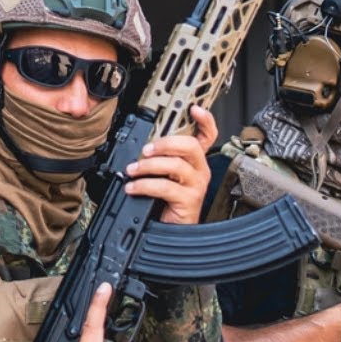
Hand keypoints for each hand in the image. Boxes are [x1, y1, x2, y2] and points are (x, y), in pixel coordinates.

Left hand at [124, 104, 217, 224]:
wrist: (172, 232)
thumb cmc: (167, 204)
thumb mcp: (164, 177)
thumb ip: (160, 160)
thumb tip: (142, 146)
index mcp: (195, 162)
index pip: (207, 136)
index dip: (205, 120)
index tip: (194, 109)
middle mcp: (200, 171)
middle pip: (191, 145)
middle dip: (165, 143)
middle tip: (146, 150)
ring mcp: (196, 185)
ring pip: (176, 165)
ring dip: (149, 165)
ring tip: (132, 170)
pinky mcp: (189, 200)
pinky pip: (165, 186)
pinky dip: (145, 185)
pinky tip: (133, 187)